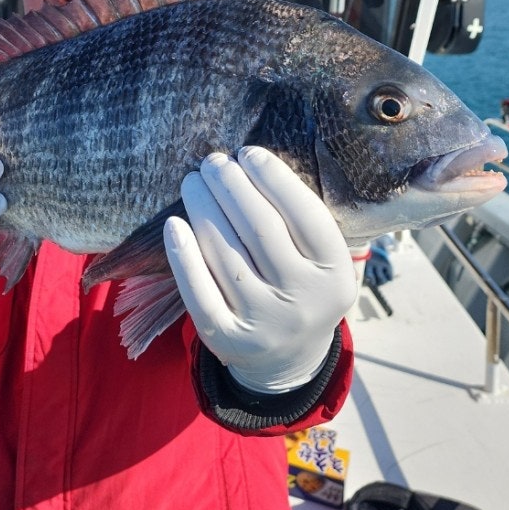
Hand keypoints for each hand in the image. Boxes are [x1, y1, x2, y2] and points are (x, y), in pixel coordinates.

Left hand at [163, 147, 356, 392]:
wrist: (289, 357)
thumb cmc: (300, 285)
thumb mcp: (320, 259)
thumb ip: (300, 220)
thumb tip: (251, 163)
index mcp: (335, 272)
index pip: (305, 215)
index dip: (274, 177)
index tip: (248, 153)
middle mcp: (303, 299)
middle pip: (260, 228)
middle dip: (231, 185)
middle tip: (212, 162)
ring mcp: (264, 322)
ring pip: (225, 252)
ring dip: (203, 208)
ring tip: (193, 182)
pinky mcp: (227, 339)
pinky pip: (198, 291)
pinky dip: (183, 255)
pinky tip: (173, 225)